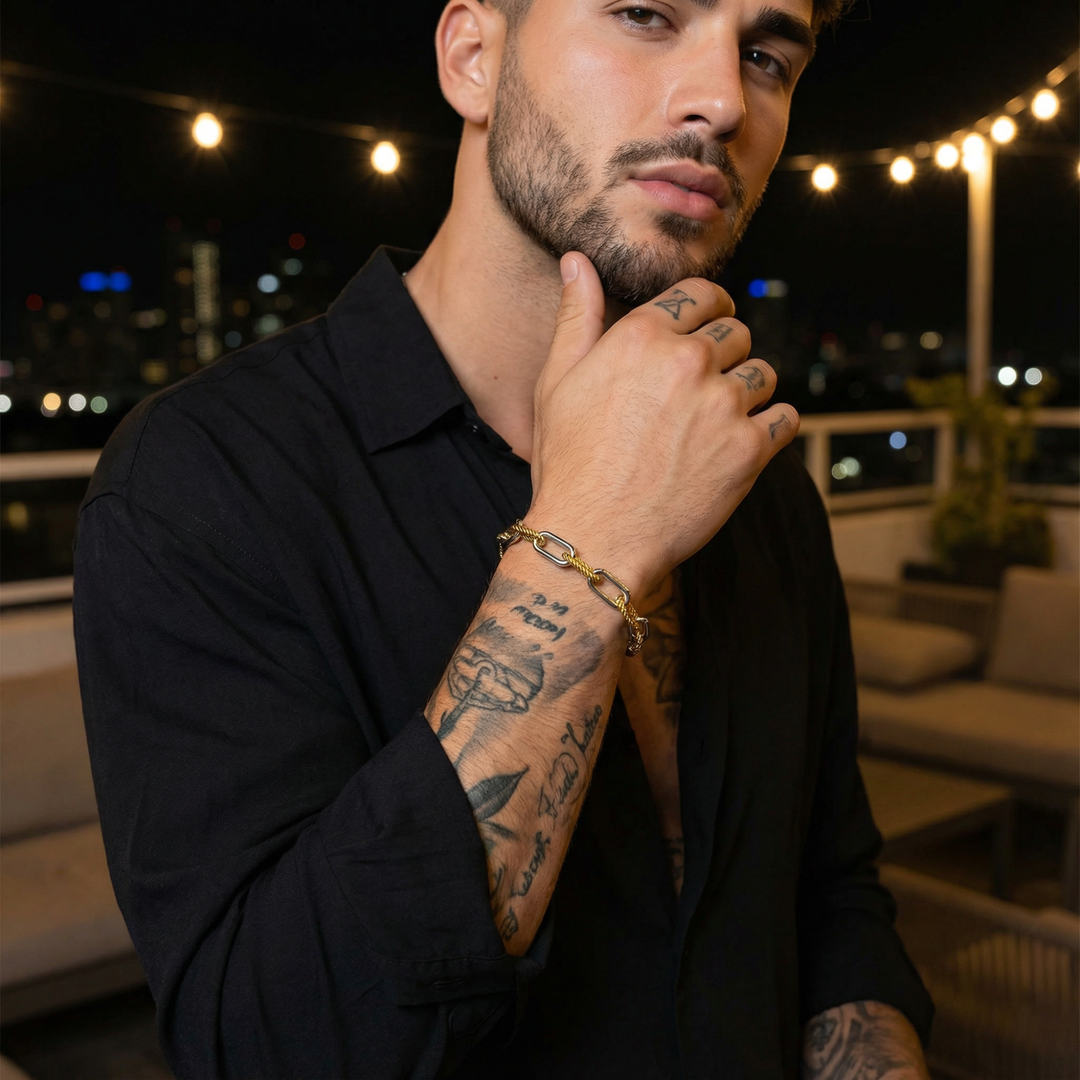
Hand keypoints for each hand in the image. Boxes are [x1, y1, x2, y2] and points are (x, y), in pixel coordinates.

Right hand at [528, 252, 798, 594]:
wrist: (593, 538)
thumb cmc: (569, 464)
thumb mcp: (557, 382)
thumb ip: (576, 315)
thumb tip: (578, 261)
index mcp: (642, 336)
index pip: (702, 293)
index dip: (709, 308)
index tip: (709, 325)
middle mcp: (688, 361)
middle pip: (736, 332)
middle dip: (725, 353)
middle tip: (704, 387)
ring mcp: (723, 405)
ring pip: (763, 374)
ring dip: (749, 390)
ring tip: (719, 420)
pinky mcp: (749, 450)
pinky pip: (786, 419)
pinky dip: (773, 428)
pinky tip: (745, 442)